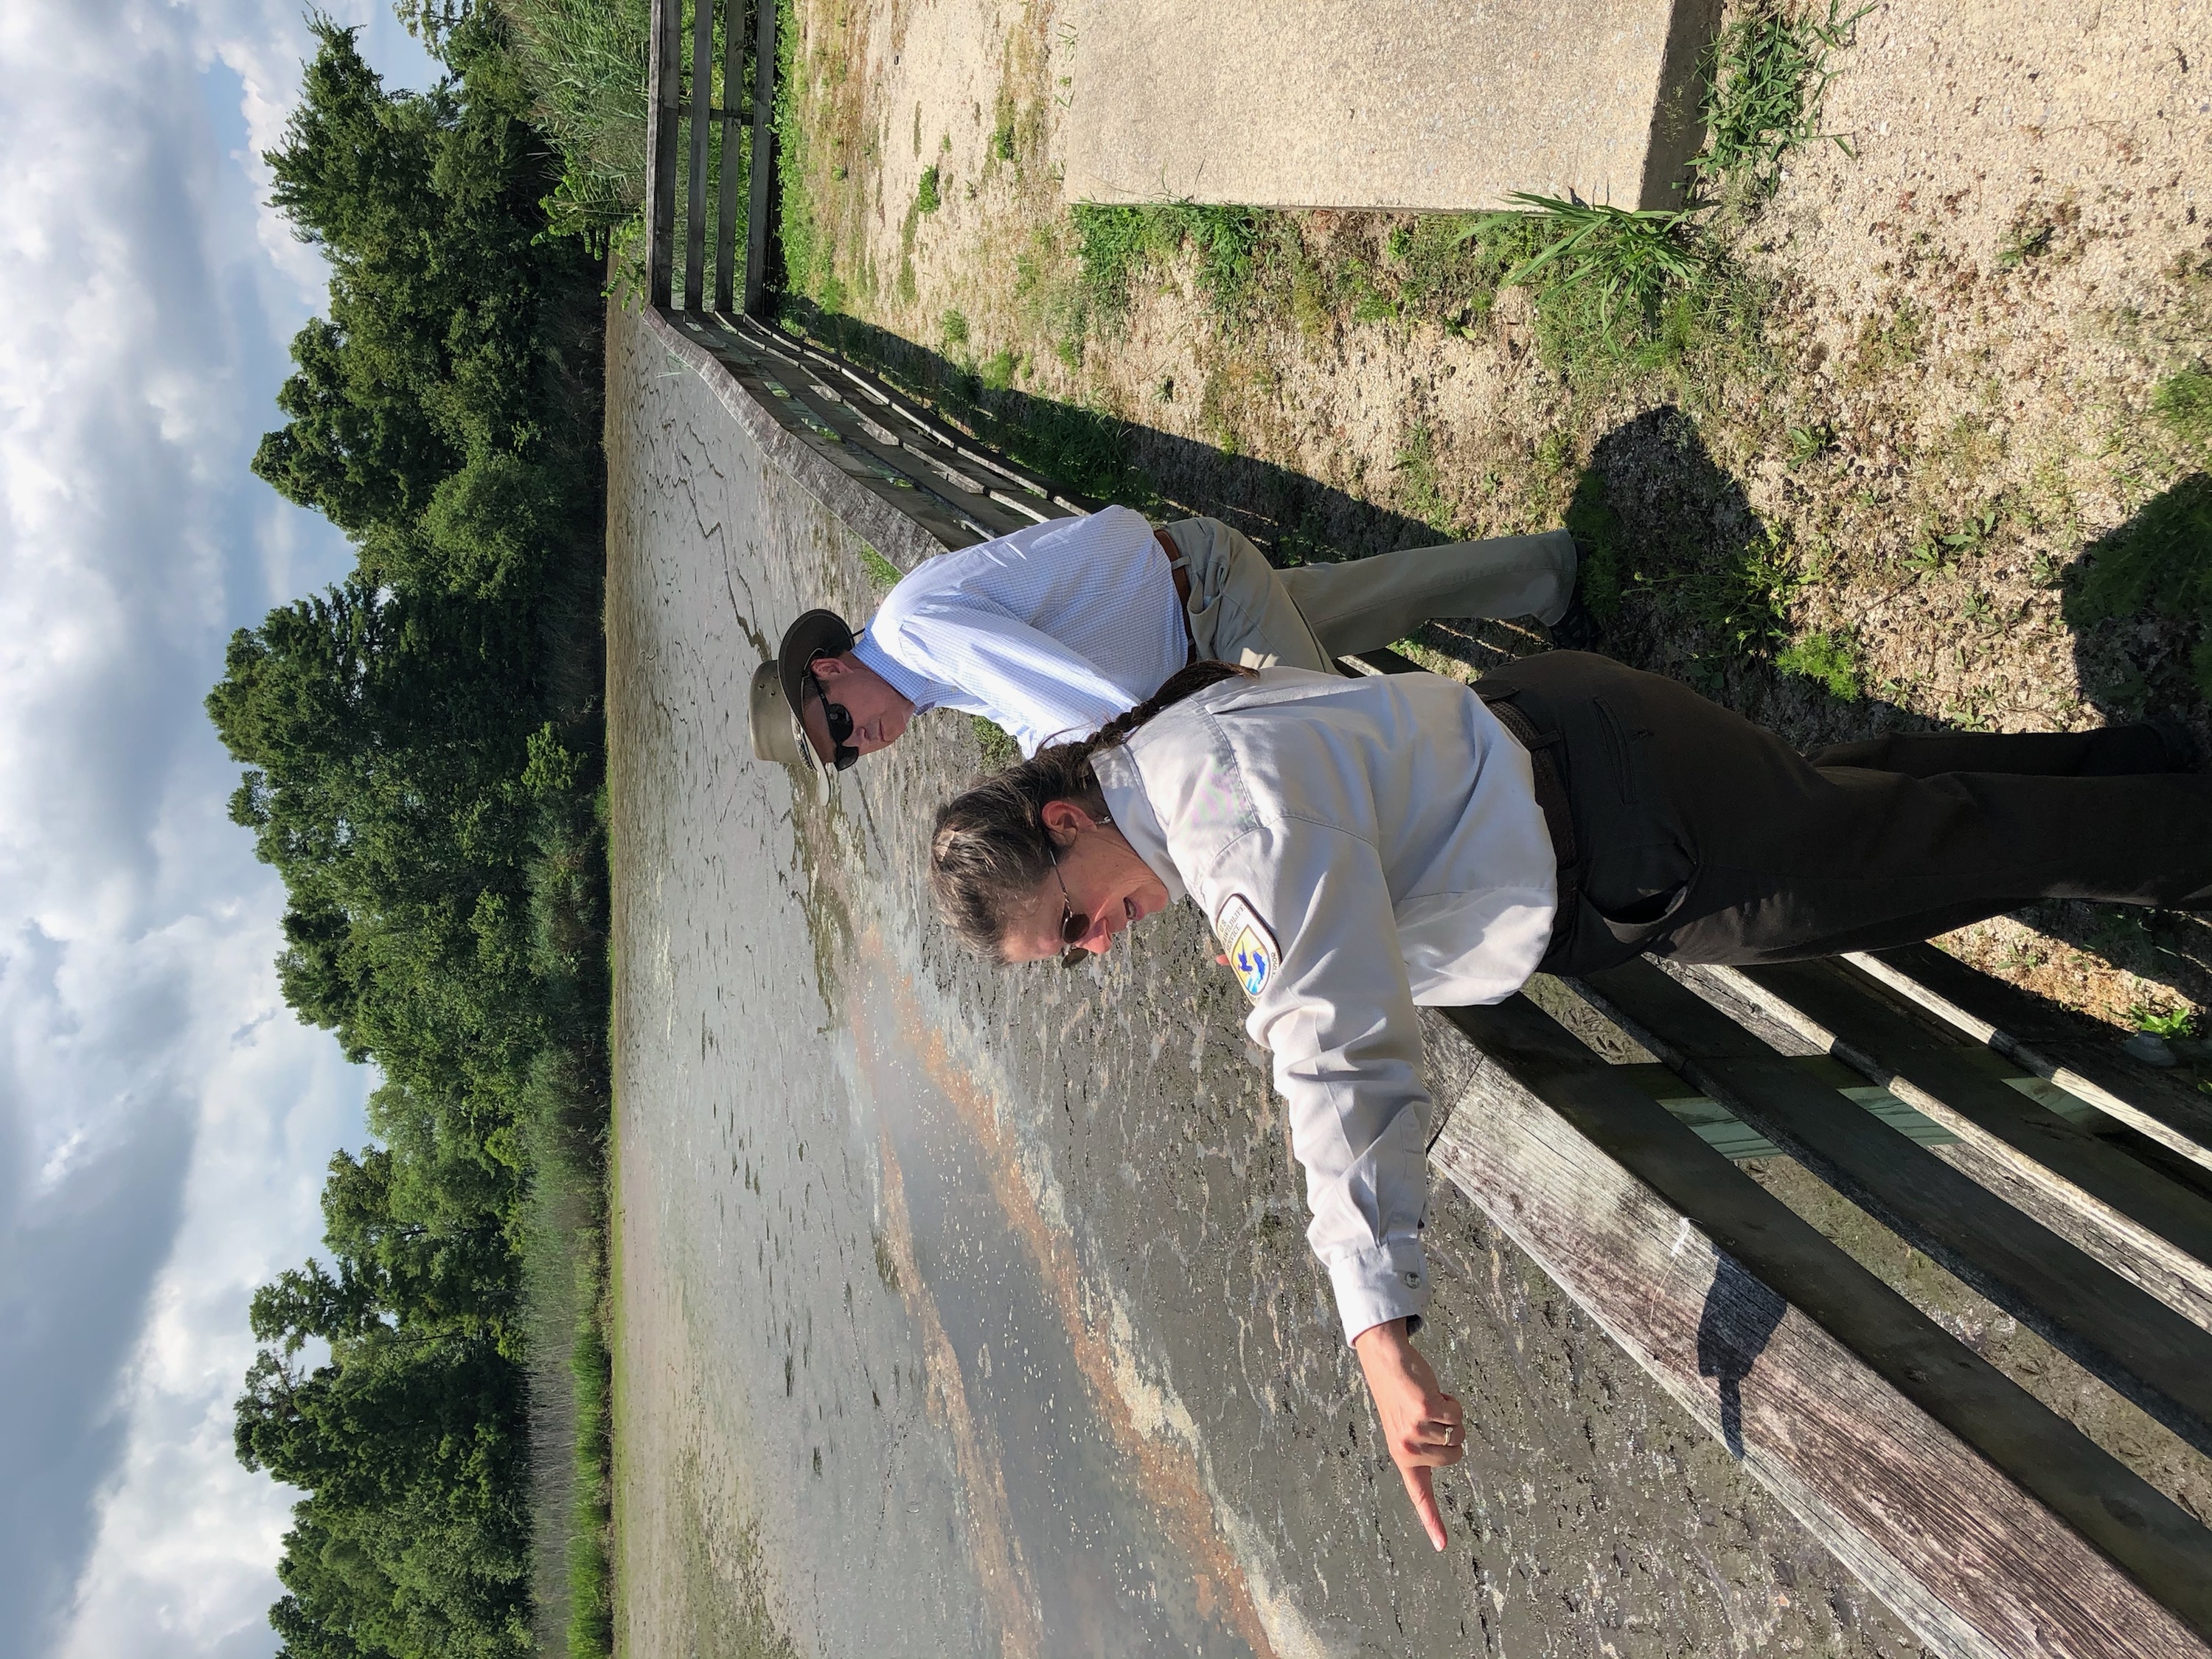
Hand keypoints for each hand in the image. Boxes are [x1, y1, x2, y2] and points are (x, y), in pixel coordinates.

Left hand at [1352, 1318, 1464, 1551]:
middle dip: (1453, 1435)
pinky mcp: (1424, 1410)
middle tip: (1429, 1416)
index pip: (1419, 1496)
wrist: (1385, 1361)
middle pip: (1456, 1456)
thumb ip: (1421, 1446)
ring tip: (1427, 1402)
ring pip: (1458, 1433)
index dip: (1432, 1522)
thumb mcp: (1403, 1427)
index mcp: (1402, 1457)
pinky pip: (1456, 1414)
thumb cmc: (1399, 1393)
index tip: (1442, 1546)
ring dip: (1452, 1415)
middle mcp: (1406, 1449)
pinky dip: (1452, 1401)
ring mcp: (1414, 1431)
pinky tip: (1432, 1392)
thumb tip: (1448, 1452)